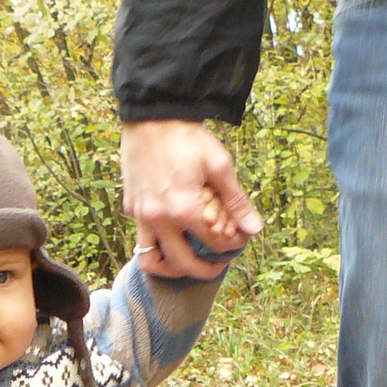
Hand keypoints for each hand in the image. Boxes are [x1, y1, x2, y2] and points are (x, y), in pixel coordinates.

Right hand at [121, 120, 262, 278]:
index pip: (214, 244)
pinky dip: (157, 243)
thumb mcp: (219, 165)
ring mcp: (141, 215)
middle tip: (217, 267)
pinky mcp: (131, 207)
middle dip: (204, 271)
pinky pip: (142, 237)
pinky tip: (173, 232)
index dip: (233, 245)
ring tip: (186, 262)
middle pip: (183, 264)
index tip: (240, 240)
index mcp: (184, 210)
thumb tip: (255, 228)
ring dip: (170, 268)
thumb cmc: (187, 137)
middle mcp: (159, 219)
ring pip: (150, 261)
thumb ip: (237, 201)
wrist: (151, 115)